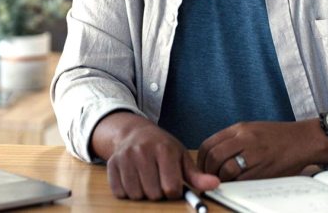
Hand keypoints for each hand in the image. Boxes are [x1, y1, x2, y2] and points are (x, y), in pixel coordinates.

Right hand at [96, 113, 219, 199]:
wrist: (134, 132)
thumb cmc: (161, 146)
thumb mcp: (181, 156)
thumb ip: (196, 175)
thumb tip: (215, 184)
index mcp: (164, 150)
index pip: (171, 187)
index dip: (173, 191)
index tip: (172, 184)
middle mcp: (143, 152)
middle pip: (153, 193)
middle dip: (158, 192)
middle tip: (158, 180)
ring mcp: (125, 158)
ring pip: (136, 194)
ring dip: (142, 193)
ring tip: (146, 179)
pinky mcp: (112, 164)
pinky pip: (120, 192)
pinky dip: (127, 191)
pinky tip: (133, 179)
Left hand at [197, 120, 326, 181]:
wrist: (303, 140)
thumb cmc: (278, 137)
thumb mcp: (252, 129)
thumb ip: (233, 139)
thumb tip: (212, 156)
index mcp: (240, 128)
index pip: (209, 144)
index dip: (201, 160)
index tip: (203, 167)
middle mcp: (245, 139)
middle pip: (214, 157)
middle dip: (208, 171)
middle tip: (210, 178)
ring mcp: (255, 154)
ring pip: (226, 170)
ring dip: (221, 179)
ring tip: (224, 181)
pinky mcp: (264, 169)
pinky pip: (242, 180)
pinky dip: (235, 185)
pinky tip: (237, 184)